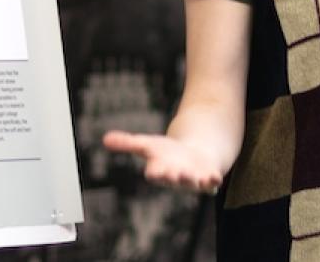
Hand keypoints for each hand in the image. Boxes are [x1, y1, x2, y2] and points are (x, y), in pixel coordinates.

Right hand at [103, 131, 224, 192]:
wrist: (193, 157)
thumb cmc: (167, 154)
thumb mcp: (147, 145)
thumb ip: (127, 143)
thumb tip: (105, 138)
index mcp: (160, 170)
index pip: (155, 173)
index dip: (155, 172)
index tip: (153, 171)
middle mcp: (176, 177)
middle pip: (174, 178)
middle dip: (174, 177)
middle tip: (174, 174)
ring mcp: (193, 179)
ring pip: (192, 182)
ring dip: (193, 180)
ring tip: (194, 177)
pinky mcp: (209, 177)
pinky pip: (212, 182)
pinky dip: (213, 180)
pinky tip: (214, 177)